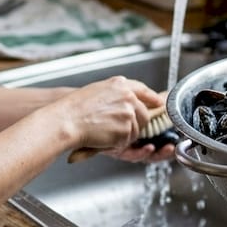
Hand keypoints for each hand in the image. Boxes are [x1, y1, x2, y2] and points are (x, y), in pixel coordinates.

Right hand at [48, 76, 162, 155]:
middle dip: (135, 123)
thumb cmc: (75, 107)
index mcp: (120, 84)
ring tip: (104, 129)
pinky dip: (117, 142)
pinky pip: (127, 140)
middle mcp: (128, 97)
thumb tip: (131, 99)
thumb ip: (117, 92)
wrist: (67, 120)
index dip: (151, 97)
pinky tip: (103, 136)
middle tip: (116, 126)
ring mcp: (128, 113)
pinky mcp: (126, 130)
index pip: (142, 90)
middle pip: (143, 114)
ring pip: (136, 129)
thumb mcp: (98, 90)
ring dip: (124, 134)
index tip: (158, 102)